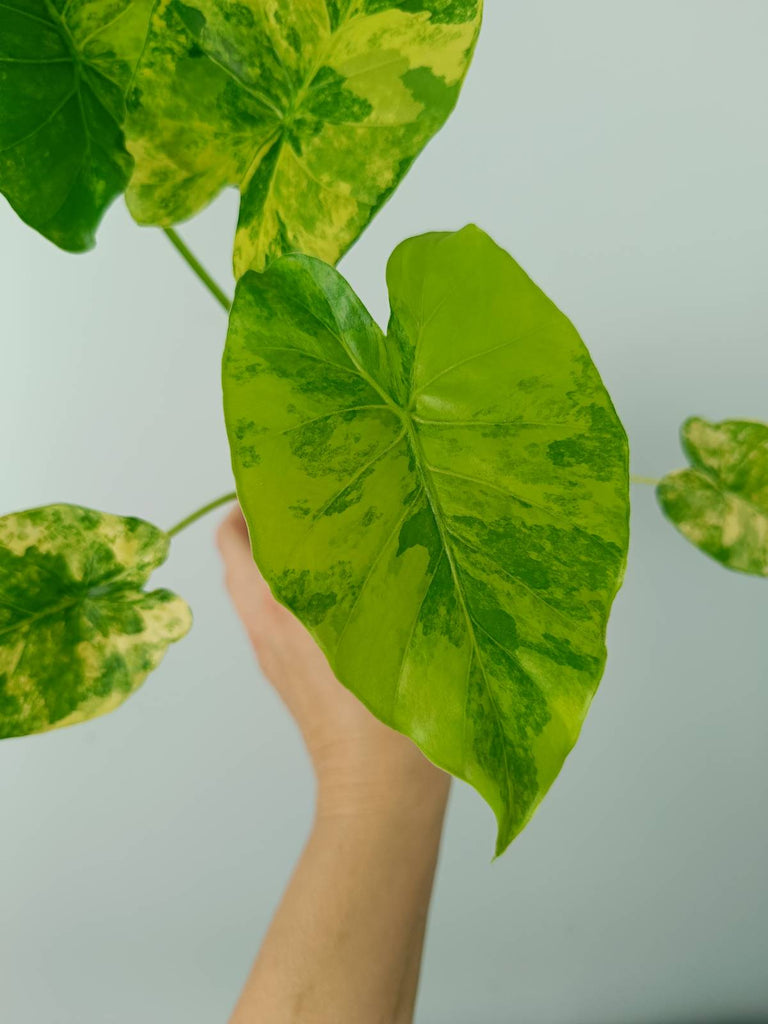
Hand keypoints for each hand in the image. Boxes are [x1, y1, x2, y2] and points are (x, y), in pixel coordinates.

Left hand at [216, 503, 448, 815]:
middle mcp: (266, 628)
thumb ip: (378, 580)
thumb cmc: (387, 727)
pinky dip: (303, 586)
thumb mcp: (388, 636)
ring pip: (267, 585)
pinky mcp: (295, 673)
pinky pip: (286, 612)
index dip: (251, 499)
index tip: (290, 472)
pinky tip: (354, 583)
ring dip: (290, 553)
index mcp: (278, 612)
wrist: (380, 798)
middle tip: (323, 490)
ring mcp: (277, 653)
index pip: (235, 540)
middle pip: (248, 556)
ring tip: (342, 528)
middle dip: (274, 518)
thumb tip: (382, 524)